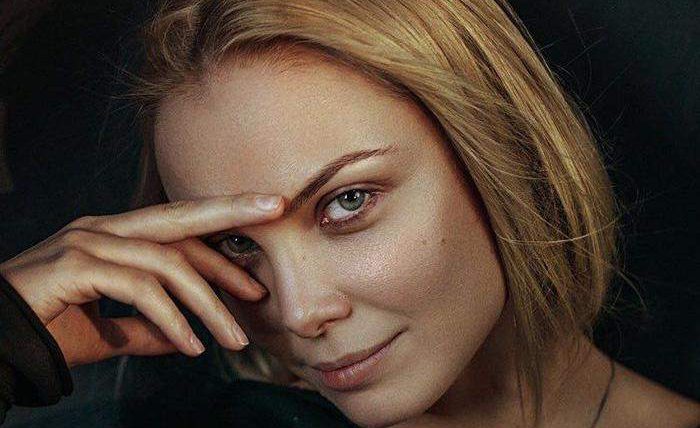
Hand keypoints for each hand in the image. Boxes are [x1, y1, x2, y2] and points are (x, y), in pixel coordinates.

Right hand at [0, 193, 283, 366]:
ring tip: (234, 341)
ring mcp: (87, 242)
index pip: (178, 231)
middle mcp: (103, 229)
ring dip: (208, 304)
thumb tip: (185, 338)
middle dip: (231, 209)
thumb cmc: (45, 331)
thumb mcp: (108, 331)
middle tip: (278, 207)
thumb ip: (147, 328)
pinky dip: (171, 319)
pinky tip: (190, 346)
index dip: (219, 244)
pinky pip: (141, 288)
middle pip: (180, 216)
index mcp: (112, 236)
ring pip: (168, 263)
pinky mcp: (75, 265)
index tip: (255, 270)